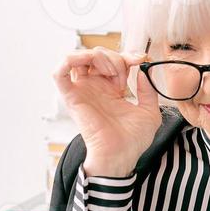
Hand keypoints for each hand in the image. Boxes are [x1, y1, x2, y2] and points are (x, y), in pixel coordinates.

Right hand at [53, 47, 161, 177]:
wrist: (121, 155)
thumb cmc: (133, 140)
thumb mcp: (150, 112)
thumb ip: (148, 91)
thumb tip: (143, 71)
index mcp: (112, 90)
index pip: (115, 61)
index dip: (128, 56)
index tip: (142, 59)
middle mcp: (95, 88)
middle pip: (98, 56)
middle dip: (115, 57)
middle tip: (126, 73)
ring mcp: (83, 91)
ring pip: (79, 58)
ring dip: (96, 55)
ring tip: (111, 70)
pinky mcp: (72, 97)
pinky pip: (59, 73)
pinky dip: (69, 60)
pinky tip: (87, 61)